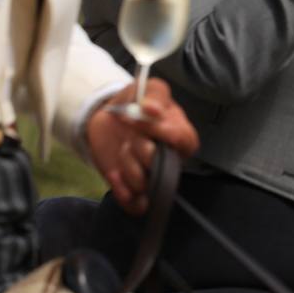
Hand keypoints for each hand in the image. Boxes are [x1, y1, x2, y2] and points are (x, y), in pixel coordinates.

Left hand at [85, 78, 198, 215]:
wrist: (107, 120)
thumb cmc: (134, 103)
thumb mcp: (147, 88)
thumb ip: (155, 94)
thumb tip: (152, 109)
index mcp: (180, 134)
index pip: (186, 141)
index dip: (164, 134)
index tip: (140, 120)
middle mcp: (170, 158)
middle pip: (161, 165)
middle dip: (139, 148)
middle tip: (129, 135)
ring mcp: (152, 175)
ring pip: (145, 184)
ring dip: (127, 165)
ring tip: (121, 150)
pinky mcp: (133, 190)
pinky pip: (135, 205)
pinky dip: (122, 192)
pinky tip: (115, 174)